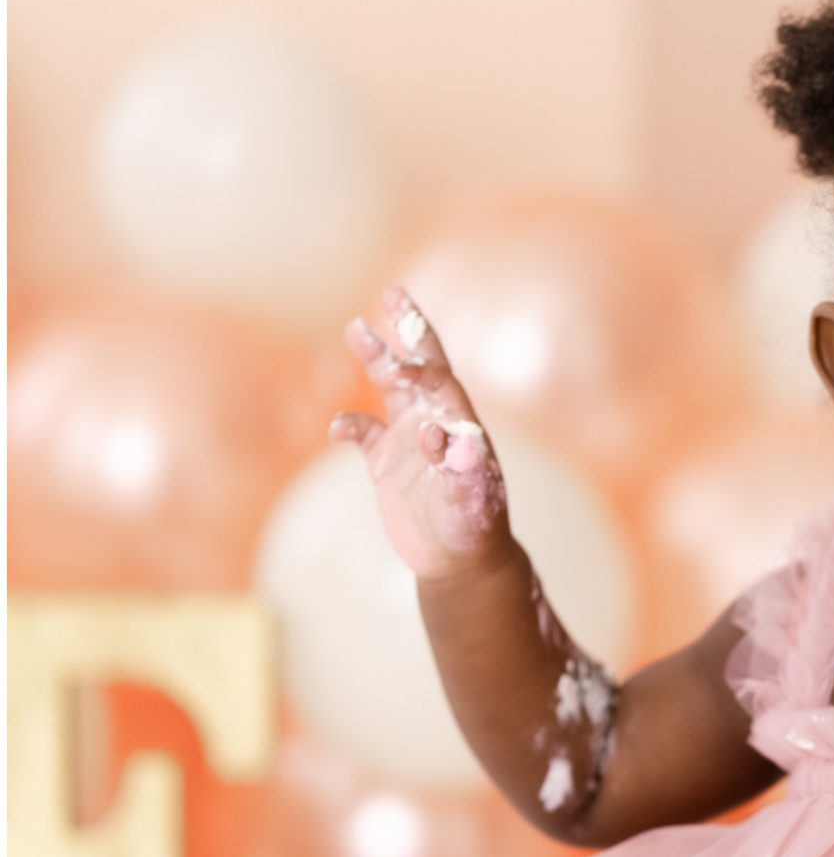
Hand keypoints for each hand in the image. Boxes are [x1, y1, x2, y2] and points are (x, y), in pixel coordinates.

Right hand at [328, 286, 511, 581]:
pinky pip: (364, 433)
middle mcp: (437, 424)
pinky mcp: (387, 464)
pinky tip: (337, 427)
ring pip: (390, 390)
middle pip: (422, 367)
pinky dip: (349, 425)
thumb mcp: (469, 500)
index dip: (423, 364)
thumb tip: (437, 434)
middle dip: (408, 331)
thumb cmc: (474, 531)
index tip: (402, 359)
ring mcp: (411, 442)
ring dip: (374, 361)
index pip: (442, 381)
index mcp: (461, 426)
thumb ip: (456, 466)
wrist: (461, 562)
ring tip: (354, 329)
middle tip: (392, 293)